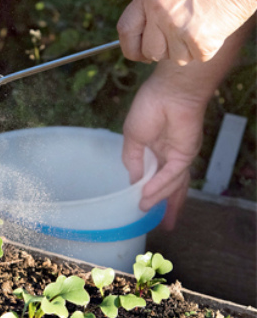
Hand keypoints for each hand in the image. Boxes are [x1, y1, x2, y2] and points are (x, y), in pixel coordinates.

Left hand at [117, 0, 256, 64]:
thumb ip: (147, 10)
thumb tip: (138, 41)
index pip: (126, 32)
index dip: (131, 48)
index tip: (139, 53)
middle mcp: (160, 12)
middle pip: (151, 52)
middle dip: (162, 50)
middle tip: (179, 34)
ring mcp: (180, 28)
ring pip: (174, 58)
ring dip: (185, 49)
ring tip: (197, 24)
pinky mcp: (201, 41)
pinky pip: (196, 57)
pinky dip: (203, 48)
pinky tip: (210, 27)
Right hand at [122, 68, 205, 229]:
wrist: (169, 91)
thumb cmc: (149, 107)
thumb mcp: (132, 138)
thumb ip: (133, 161)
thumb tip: (134, 181)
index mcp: (157, 150)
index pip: (157, 177)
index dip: (152, 192)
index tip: (142, 206)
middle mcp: (170, 156)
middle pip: (173, 187)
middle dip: (170, 207)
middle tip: (167, 226)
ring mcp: (179, 156)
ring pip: (173, 184)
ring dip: (159, 198)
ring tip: (144, 209)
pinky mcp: (185, 154)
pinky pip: (172, 174)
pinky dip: (161, 185)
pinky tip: (148, 194)